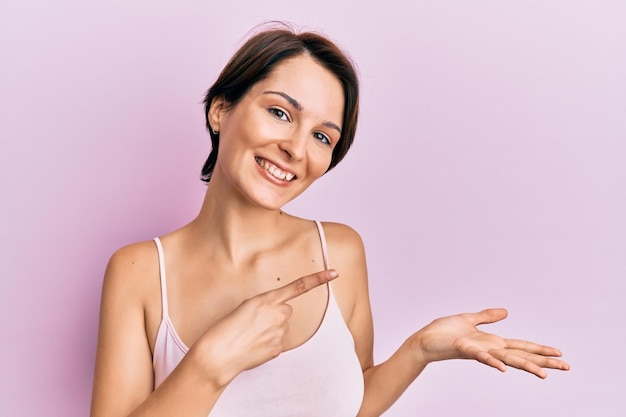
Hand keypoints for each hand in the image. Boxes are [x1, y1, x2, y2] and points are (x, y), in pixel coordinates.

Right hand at [193, 269, 337, 385]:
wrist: (218, 355)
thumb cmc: (225, 330)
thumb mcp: (244, 308)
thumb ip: (265, 307)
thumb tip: (277, 318)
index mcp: (266, 300)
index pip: (297, 287)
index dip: (317, 279)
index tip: (335, 273)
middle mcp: (277, 315)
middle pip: (286, 310)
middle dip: (275, 315)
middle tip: (255, 322)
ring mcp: (279, 333)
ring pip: (282, 327)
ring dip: (271, 329)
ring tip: (251, 335)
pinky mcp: (278, 349)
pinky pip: (277, 342)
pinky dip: (268, 344)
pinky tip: (253, 346)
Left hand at [415, 308, 569, 377]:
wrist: (424, 341)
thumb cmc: (444, 332)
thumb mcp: (468, 319)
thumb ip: (487, 316)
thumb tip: (506, 312)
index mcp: (492, 342)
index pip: (521, 346)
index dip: (540, 349)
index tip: (559, 354)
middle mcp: (489, 349)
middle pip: (521, 355)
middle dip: (543, 361)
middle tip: (567, 367)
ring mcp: (478, 351)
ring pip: (506, 359)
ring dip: (525, 366)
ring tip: (544, 374)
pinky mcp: (464, 349)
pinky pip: (480, 356)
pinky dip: (492, 361)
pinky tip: (502, 367)